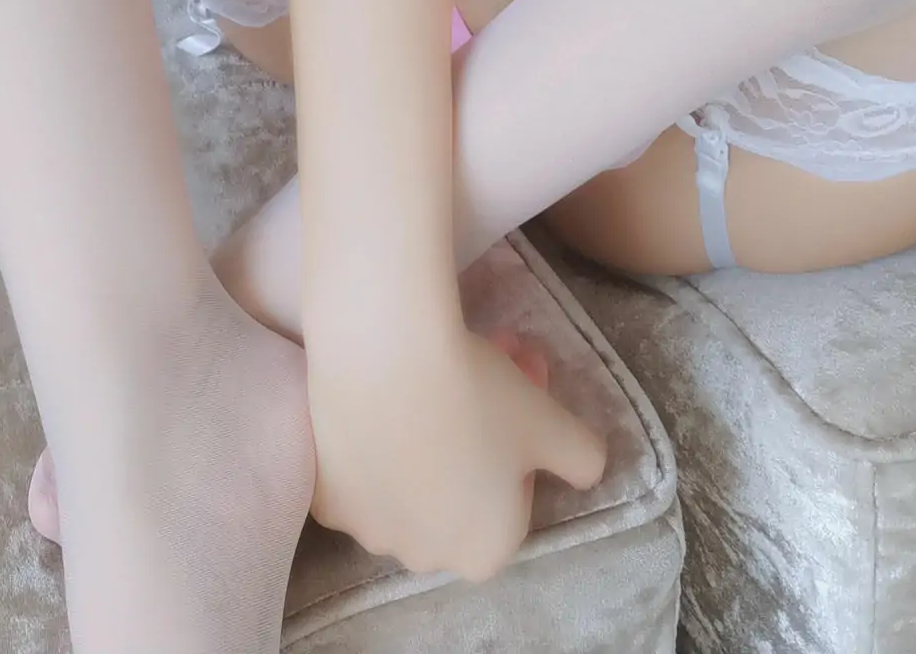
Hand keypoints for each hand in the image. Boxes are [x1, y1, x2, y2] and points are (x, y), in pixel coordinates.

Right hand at [305, 318, 607, 582]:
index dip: (516, 448)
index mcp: (485, 552)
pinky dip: (374, 436)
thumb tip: (587, 468)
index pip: (512, 502)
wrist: (386, 358)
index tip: (514, 402)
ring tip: (431, 367)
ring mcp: (371, 531)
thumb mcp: (555, 424)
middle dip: (478, 436)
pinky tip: (383, 389)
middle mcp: (426, 557)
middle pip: (460, 491)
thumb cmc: (481, 396)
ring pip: (407, 482)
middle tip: (486, 368)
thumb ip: (583, 458)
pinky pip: (361, 470)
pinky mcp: (327, 499)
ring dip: (427, 435)